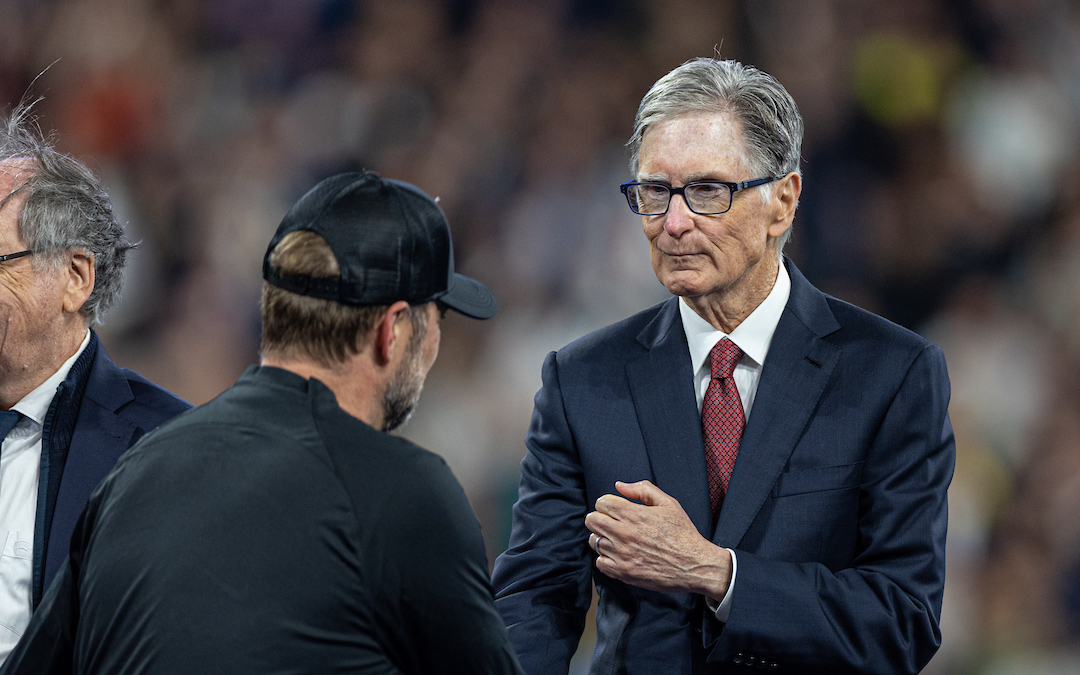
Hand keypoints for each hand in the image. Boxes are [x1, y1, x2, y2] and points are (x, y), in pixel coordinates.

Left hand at [584, 480, 731, 599]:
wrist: (694, 565)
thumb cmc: (683, 533)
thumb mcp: (668, 504)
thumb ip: (643, 490)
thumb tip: (620, 486)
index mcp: (633, 514)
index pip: (601, 503)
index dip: (607, 504)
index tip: (615, 509)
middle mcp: (624, 533)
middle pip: (591, 520)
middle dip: (600, 518)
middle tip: (612, 523)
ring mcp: (621, 554)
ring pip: (594, 541)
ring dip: (602, 538)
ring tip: (616, 540)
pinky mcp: (623, 572)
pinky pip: (599, 563)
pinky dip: (606, 559)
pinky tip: (619, 555)